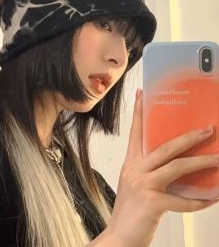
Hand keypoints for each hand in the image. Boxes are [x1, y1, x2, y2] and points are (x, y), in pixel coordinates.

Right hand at [104, 89, 218, 246]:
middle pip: (165, 147)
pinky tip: (212, 198)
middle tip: (208, 129)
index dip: (138, 112)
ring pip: (176, 167)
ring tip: (218, 159)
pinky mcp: (152, 202)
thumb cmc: (130, 211)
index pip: (135, 133)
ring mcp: (143, 185)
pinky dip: (201, 200)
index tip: (141, 94)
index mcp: (130, 164)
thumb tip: (175, 164)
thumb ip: (149, 172)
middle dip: (188, 137)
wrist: (118, 237)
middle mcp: (135, 170)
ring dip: (202, 162)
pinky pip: (183, 200)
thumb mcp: (134, 185)